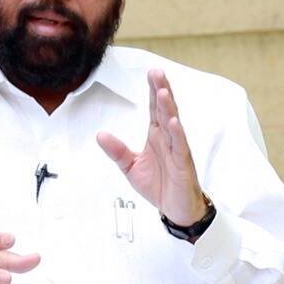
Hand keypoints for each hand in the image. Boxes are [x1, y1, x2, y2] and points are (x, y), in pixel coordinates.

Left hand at [97, 69, 205, 225]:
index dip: (153, 91)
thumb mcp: (131, 167)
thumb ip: (117, 150)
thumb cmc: (159, 185)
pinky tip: (174, 122)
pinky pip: (180, 148)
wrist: (175, 210)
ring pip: (174, 125)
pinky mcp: (183, 165)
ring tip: (163, 92)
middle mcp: (168, 139)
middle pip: (164, 111)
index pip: (154, 110)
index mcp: (157, 136)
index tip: (151, 73)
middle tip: (157, 72)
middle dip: (161, 91)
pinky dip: (177, 135)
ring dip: (169, 108)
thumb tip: (100, 134)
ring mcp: (177, 151)